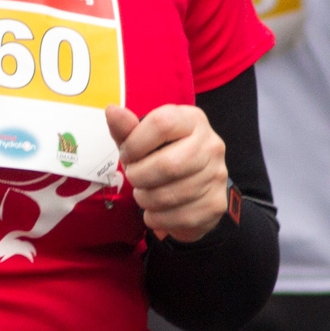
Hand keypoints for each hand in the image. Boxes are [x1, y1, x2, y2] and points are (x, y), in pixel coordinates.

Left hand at [105, 104, 228, 242]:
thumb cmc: (162, 155)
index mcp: (192, 120)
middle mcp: (211, 145)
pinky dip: (158, 218)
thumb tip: (112, 111)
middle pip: (168, 165)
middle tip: (134, 178)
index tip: (127, 155)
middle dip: (139, 177)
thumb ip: (126, 128)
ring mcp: (217, 175)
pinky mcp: (216, 204)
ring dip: (146, 200)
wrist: (194, 184)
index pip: (162, 124)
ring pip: (171, 195)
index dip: (135, 143)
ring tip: (144, 194)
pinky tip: (156, 211)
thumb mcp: (141, 138)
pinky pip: (179, 217)